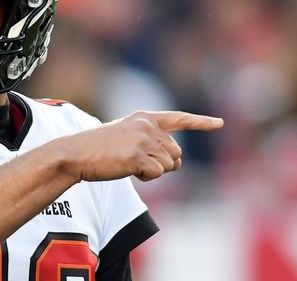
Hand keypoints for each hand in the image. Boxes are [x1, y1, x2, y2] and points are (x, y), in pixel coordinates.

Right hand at [63, 111, 223, 181]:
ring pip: (169, 166)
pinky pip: (157, 174)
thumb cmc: (99, 149)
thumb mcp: (126, 136)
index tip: (219, 123)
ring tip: (128, 164)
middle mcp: (147, 126)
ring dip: (153, 172)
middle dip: (163, 163)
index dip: (201, 122)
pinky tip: (127, 171)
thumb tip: (176, 161)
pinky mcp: (137, 156)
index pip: (179, 118)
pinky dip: (145, 178)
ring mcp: (143, 140)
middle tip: (138, 163)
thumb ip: (151, 142)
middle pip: (176, 152)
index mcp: (144, 118)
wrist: (76, 153)